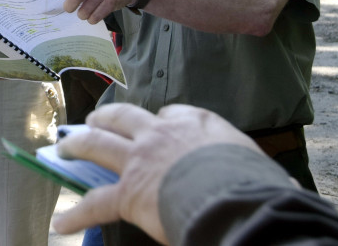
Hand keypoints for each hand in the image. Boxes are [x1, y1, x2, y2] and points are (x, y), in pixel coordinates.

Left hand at [51, 103, 262, 241]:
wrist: (235, 198)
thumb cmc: (257, 183)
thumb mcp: (255, 163)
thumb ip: (245, 165)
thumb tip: (277, 182)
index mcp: (196, 124)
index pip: (171, 114)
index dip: (159, 119)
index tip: (156, 122)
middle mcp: (161, 134)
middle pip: (122, 117)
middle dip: (106, 117)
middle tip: (94, 120)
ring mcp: (140, 161)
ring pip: (97, 143)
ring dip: (77, 144)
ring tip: (64, 147)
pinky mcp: (128, 193)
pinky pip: (95, 203)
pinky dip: (76, 215)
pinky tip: (61, 223)